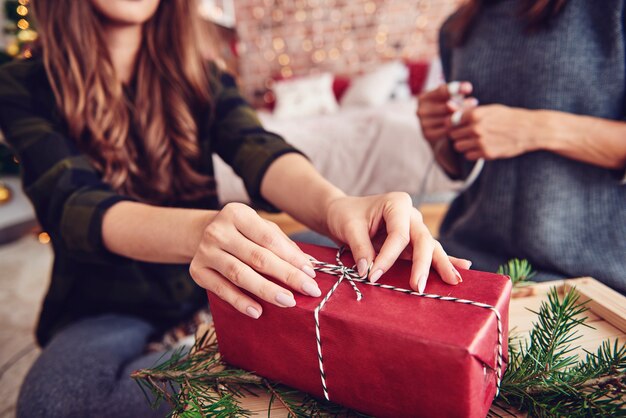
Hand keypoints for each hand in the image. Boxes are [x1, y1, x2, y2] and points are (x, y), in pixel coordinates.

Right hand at [189, 202, 320, 318]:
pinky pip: (221, 289)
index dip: (291, 258)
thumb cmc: (241, 232)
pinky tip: (257, 311)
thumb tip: (308, 264)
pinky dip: (239, 301)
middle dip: (286, 276)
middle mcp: (218, 231)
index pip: (269, 239)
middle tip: (308, 290)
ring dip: (266, 290)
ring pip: (240, 274)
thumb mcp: (261, 228)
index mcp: (237, 214)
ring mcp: (205, 251)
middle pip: (257, 257)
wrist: (201, 234)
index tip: (310, 274)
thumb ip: (283, 244)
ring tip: (288, 302)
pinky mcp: (197, 271)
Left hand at [325, 193, 471, 292]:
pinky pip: (429, 252)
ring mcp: (415, 228)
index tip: (373, 276)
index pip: (399, 235)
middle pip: (422, 240)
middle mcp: (411, 214)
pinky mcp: (413, 242)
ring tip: (454, 280)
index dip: (388, 257)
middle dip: (422, 265)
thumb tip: (368, 271)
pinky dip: (444, 261)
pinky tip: (462, 268)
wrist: (342, 213)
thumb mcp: (349, 228)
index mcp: (397, 204)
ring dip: (441, 265)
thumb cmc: (346, 216)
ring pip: (430, 247)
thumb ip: (360, 248)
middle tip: (417, 287)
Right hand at [417, 81, 477, 142]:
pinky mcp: (428, 135)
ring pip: (448, 119)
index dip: (456, 88)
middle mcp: (421, 110)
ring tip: (472, 113)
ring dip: (462, 116)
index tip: (469, 88)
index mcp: (423, 97)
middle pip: (446, 106)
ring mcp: (423, 123)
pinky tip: (465, 124)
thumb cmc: (444, 109)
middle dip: (462, 104)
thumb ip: (456, 92)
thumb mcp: (448, 97)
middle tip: (474, 102)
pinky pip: (447, 130)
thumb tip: (467, 88)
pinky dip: (457, 127)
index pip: (441, 91)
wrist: (435, 129)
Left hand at [448, 104, 540, 160]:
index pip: (450, 122)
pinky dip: (472, 153)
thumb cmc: (508, 117)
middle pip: (452, 135)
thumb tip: (447, 105)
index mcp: (475, 114)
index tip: (458, 124)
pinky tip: (480, 147)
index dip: (453, 123)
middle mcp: (476, 128)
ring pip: (458, 146)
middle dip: (457, 133)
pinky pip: (468, 156)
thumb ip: (466, 109)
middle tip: (467, 132)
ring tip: (473, 140)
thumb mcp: (489, 109)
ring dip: (463, 144)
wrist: (530, 130)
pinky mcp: (487, 154)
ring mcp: (481, 142)